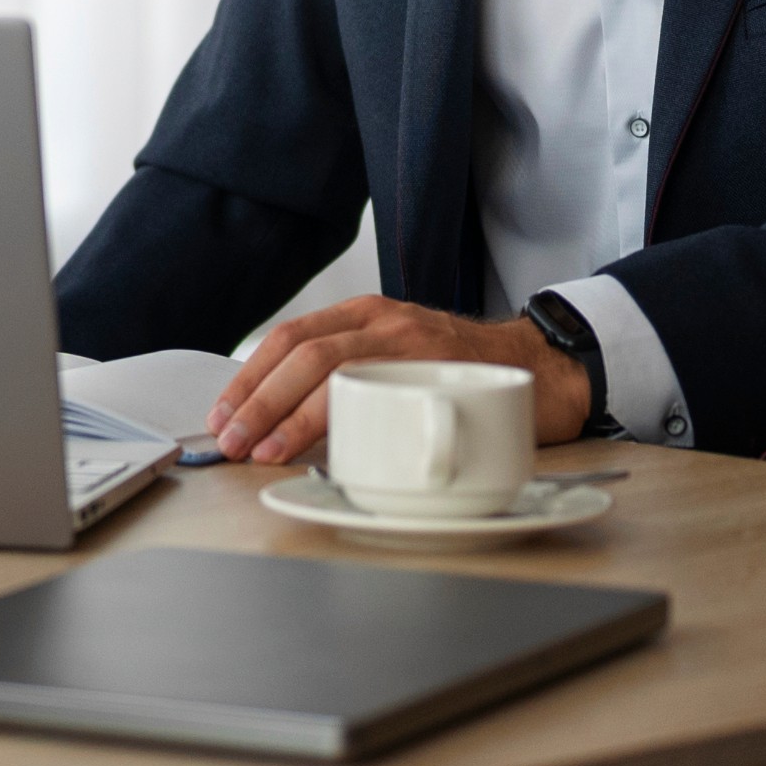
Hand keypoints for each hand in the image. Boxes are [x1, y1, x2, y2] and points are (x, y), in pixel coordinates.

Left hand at [207, 299, 596, 464]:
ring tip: (262, 449)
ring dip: (288, 414)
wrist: (543, 368)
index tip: (222, 415)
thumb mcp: (395, 360)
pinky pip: (383, 393)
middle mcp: (383, 319)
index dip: (248, 378)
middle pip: (302, 352)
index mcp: (364, 315)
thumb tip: (281, 426)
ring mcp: (413, 342)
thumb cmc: (461, 374)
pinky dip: (345, 422)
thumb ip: (348, 379)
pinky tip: (326, 450)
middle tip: (231, 440)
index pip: (289, 338)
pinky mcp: (442, 371)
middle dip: (258, 399)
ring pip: (333, 370)